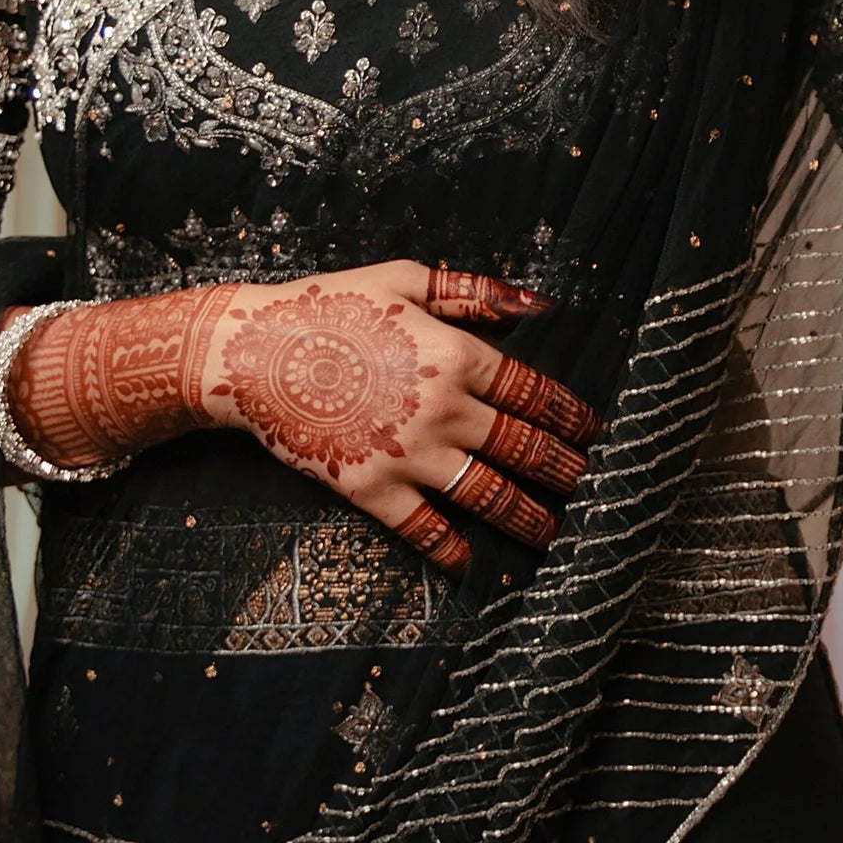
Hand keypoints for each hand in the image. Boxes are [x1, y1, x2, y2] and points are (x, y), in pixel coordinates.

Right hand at [200, 261, 600, 573]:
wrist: (247, 352)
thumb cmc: (327, 306)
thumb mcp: (404, 279)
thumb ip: (474, 293)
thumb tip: (540, 305)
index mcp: (457, 356)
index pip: (535, 392)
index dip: (571, 416)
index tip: (594, 432)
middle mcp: (443, 409)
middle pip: (523, 448)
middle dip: (564, 469)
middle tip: (593, 485)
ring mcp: (407, 453)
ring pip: (487, 493)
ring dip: (527, 515)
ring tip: (554, 531)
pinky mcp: (369, 487)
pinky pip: (423, 529)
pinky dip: (451, 551)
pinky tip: (472, 563)